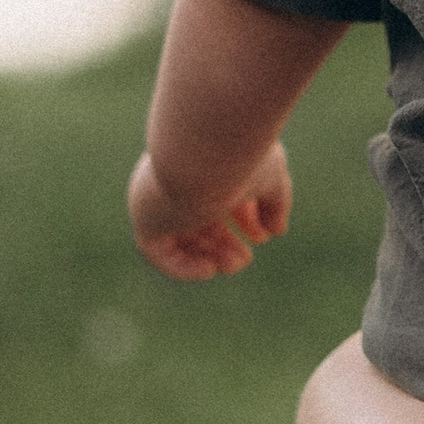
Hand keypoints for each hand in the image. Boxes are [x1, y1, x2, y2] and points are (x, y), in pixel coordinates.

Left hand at [128, 142, 292, 278]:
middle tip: (245, 259)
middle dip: (224, 243)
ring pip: (178, 238)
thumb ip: (274, 202)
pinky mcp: (145, 220)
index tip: (263, 236)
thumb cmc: (240, 155)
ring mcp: (155, 200)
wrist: (207, 155)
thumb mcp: (269, 176)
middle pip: (196, 219)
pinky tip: (209, 268)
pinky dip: (184, 266)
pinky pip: (159, 253)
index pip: (216, 194)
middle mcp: (173, 179)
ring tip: (235, 264)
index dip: (242, 219)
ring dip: (210, 256)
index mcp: (199, 162)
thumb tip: (277, 230)